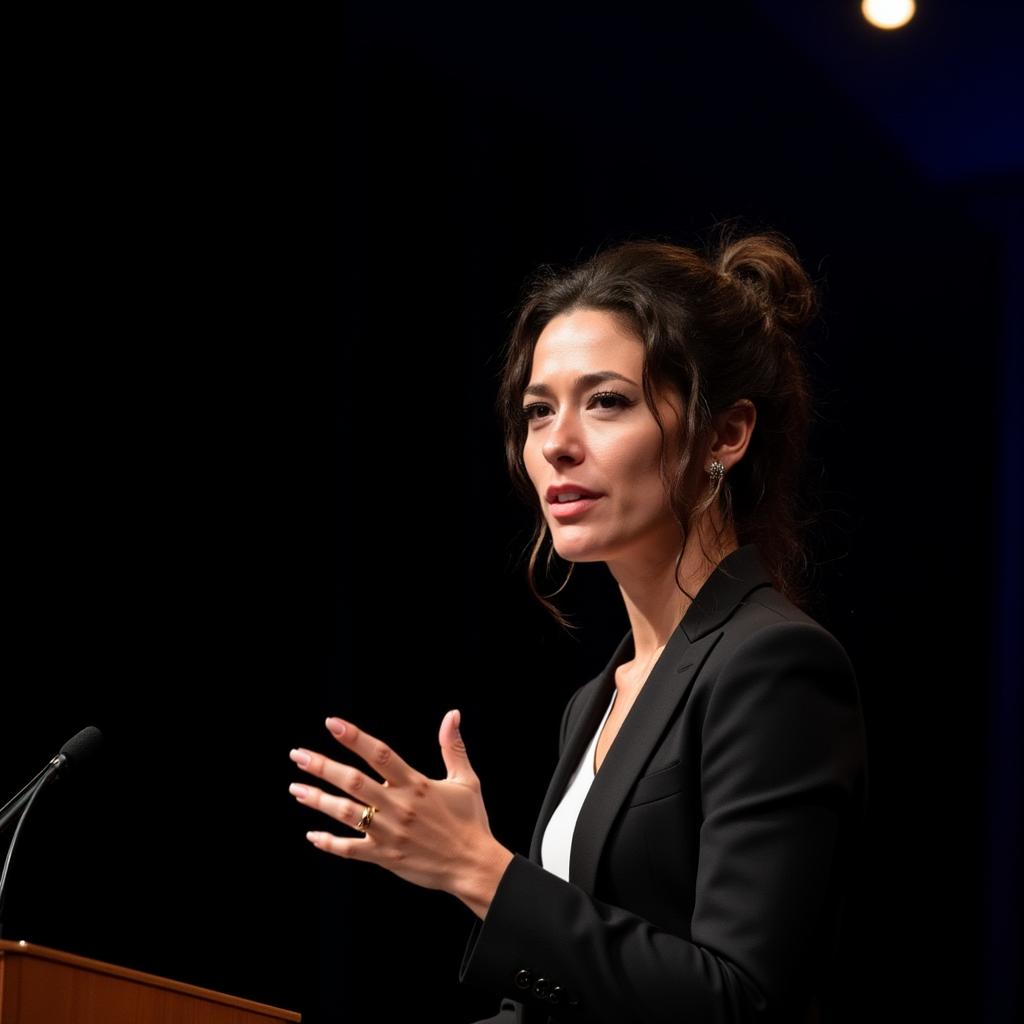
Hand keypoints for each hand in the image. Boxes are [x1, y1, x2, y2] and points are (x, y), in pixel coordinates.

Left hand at [288, 711, 513, 917]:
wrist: (473, 866)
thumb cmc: (470, 821)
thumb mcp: (466, 780)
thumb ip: (452, 746)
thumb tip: (452, 714)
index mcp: (416, 784)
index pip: (380, 754)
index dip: (355, 738)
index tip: (332, 724)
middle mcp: (399, 806)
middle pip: (354, 782)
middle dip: (323, 767)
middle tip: (298, 755)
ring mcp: (389, 833)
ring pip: (346, 813)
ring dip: (318, 800)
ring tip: (296, 789)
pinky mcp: (385, 856)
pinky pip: (351, 850)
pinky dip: (329, 843)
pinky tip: (312, 835)